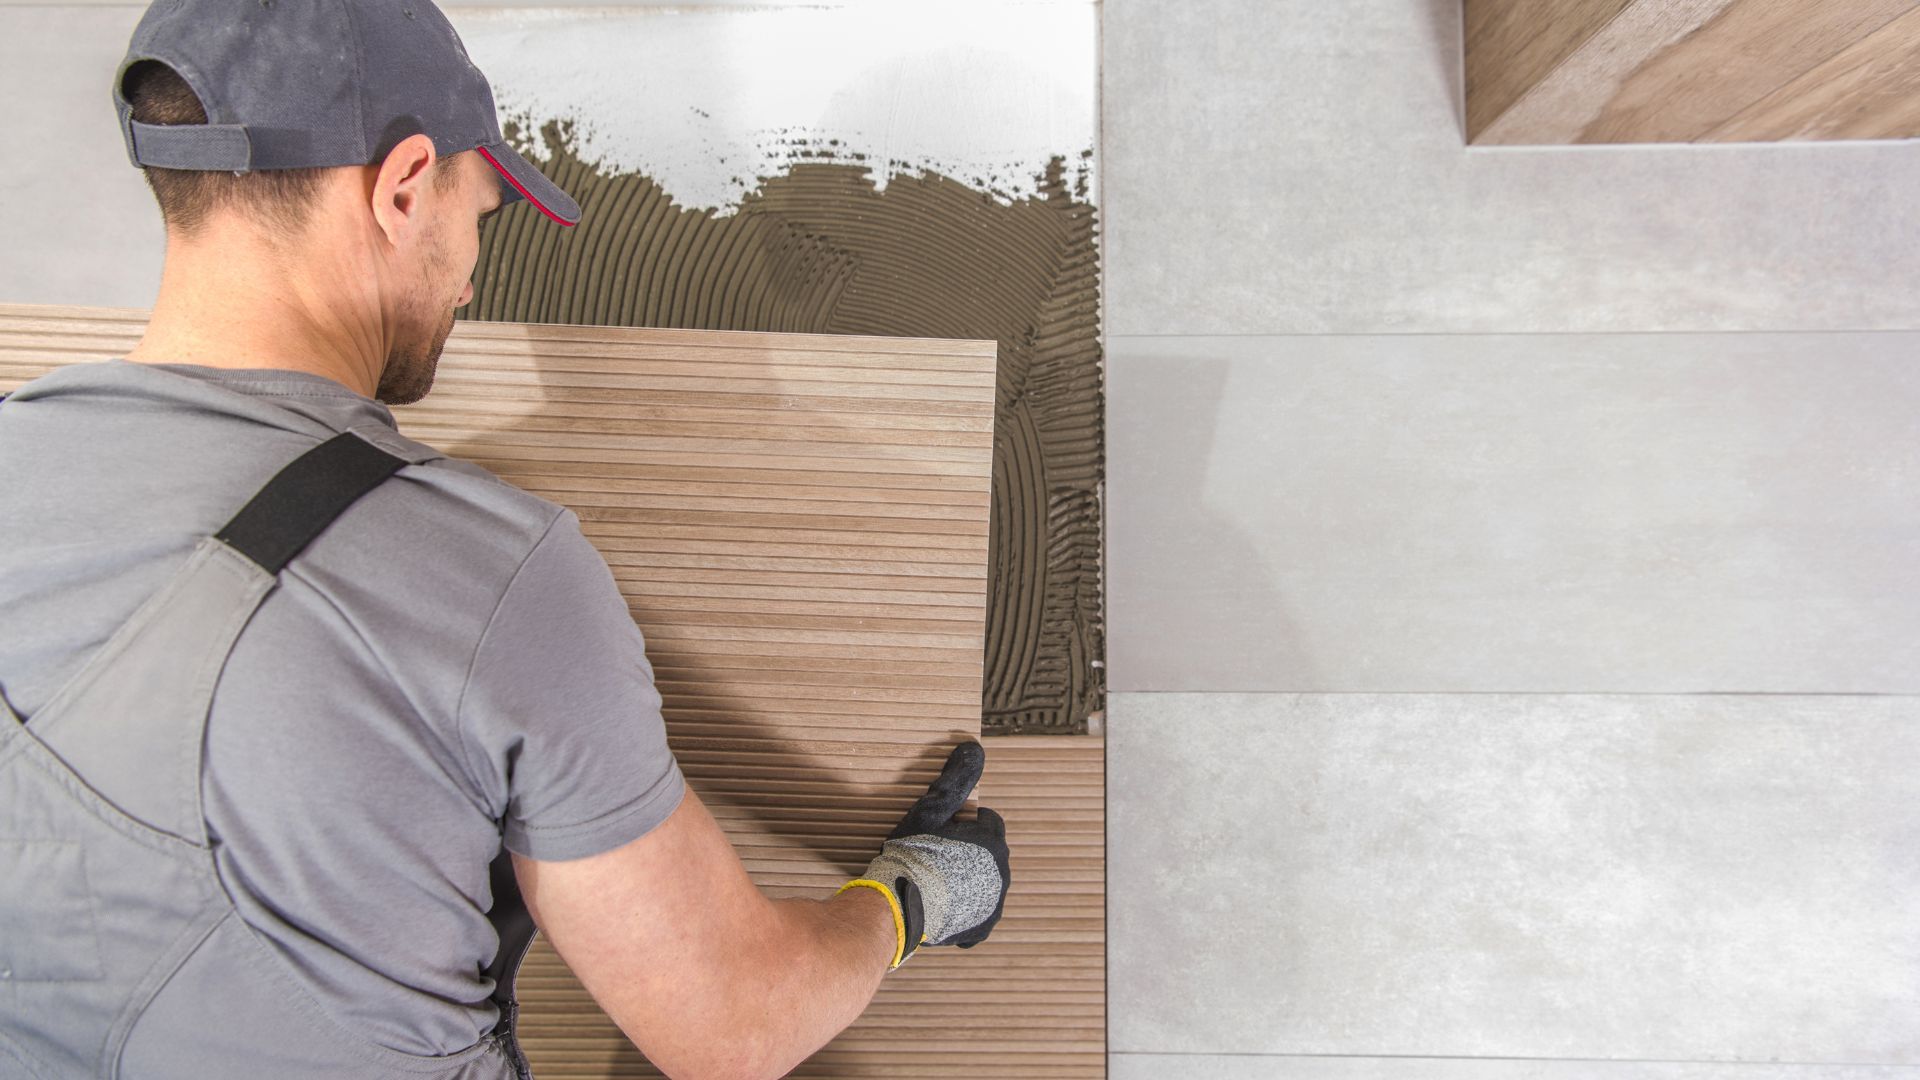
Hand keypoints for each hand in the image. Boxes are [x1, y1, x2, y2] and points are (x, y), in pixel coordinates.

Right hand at [844, 741, 1011, 966]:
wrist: (897, 905)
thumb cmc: (913, 853)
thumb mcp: (932, 809)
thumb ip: (956, 778)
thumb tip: (973, 747)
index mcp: (994, 841)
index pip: (988, 822)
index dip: (964, 823)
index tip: (943, 830)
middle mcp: (1001, 873)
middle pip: (987, 853)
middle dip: (968, 851)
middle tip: (936, 855)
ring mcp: (992, 903)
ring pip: (984, 883)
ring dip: (967, 880)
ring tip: (936, 881)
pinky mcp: (981, 927)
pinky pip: (978, 916)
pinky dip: (964, 912)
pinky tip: (942, 907)